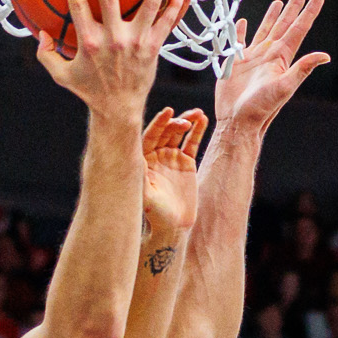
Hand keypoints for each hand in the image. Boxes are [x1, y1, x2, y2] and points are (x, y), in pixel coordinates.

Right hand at [36, 0, 185, 120]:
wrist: (118, 109)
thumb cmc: (91, 91)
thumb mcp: (63, 76)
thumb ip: (47, 55)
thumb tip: (40, 34)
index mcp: (89, 43)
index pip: (78, 7)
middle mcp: (113, 39)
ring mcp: (135, 42)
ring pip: (147, 6)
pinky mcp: (152, 48)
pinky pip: (165, 23)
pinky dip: (173, 7)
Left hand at [142, 107, 207, 240]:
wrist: (173, 225)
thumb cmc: (155, 212)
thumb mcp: (146, 195)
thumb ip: (141, 176)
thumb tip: (135, 155)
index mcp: (143, 159)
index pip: (150, 135)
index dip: (158, 123)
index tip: (167, 112)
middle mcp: (156, 154)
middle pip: (165, 132)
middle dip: (175, 123)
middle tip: (185, 121)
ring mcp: (171, 157)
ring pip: (179, 134)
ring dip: (187, 121)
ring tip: (197, 113)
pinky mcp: (186, 162)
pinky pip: (192, 143)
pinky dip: (198, 131)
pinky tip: (203, 120)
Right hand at [215, 0, 328, 135]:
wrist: (237, 121)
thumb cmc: (261, 108)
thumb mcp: (284, 87)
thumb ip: (302, 69)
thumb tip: (325, 55)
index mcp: (282, 57)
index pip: (299, 28)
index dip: (309, 11)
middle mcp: (270, 54)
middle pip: (284, 24)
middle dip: (293, 6)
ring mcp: (253, 58)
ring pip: (265, 29)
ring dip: (272, 16)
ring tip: (279, 2)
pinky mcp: (235, 63)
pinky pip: (239, 41)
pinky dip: (241, 31)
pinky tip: (243, 22)